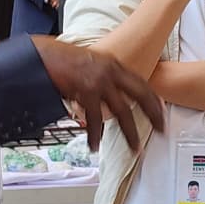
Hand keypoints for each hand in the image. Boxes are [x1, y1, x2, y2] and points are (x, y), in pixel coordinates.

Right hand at [30, 38, 164, 151]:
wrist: (41, 55)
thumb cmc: (60, 59)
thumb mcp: (89, 63)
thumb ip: (103, 76)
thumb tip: (110, 93)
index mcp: (112, 64)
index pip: (142, 83)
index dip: (154, 99)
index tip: (162, 112)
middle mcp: (110, 71)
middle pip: (140, 95)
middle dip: (154, 115)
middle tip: (162, 130)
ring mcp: (99, 81)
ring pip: (122, 112)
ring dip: (130, 133)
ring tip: (135, 148)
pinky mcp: (85, 91)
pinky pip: (96, 119)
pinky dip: (96, 135)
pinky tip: (95, 145)